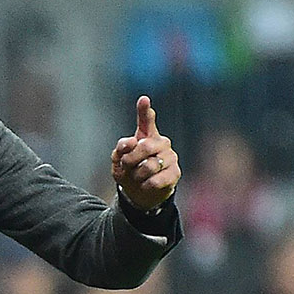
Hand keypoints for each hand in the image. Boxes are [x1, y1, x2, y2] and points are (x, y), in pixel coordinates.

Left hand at [111, 96, 179, 211]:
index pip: (146, 120)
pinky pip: (157, 179)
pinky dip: (146, 185)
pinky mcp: (175, 172)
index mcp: (146, 135)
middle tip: (126, 166)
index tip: (143, 100)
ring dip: (137, 175)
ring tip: (137, 177)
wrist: (140, 193)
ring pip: (150, 165)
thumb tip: (131, 142)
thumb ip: (122, 148)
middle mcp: (161, 142)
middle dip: (131, 159)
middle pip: (145, 146)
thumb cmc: (129, 171)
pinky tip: (145, 185)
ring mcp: (170, 157)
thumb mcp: (118, 160)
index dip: (144, 110)